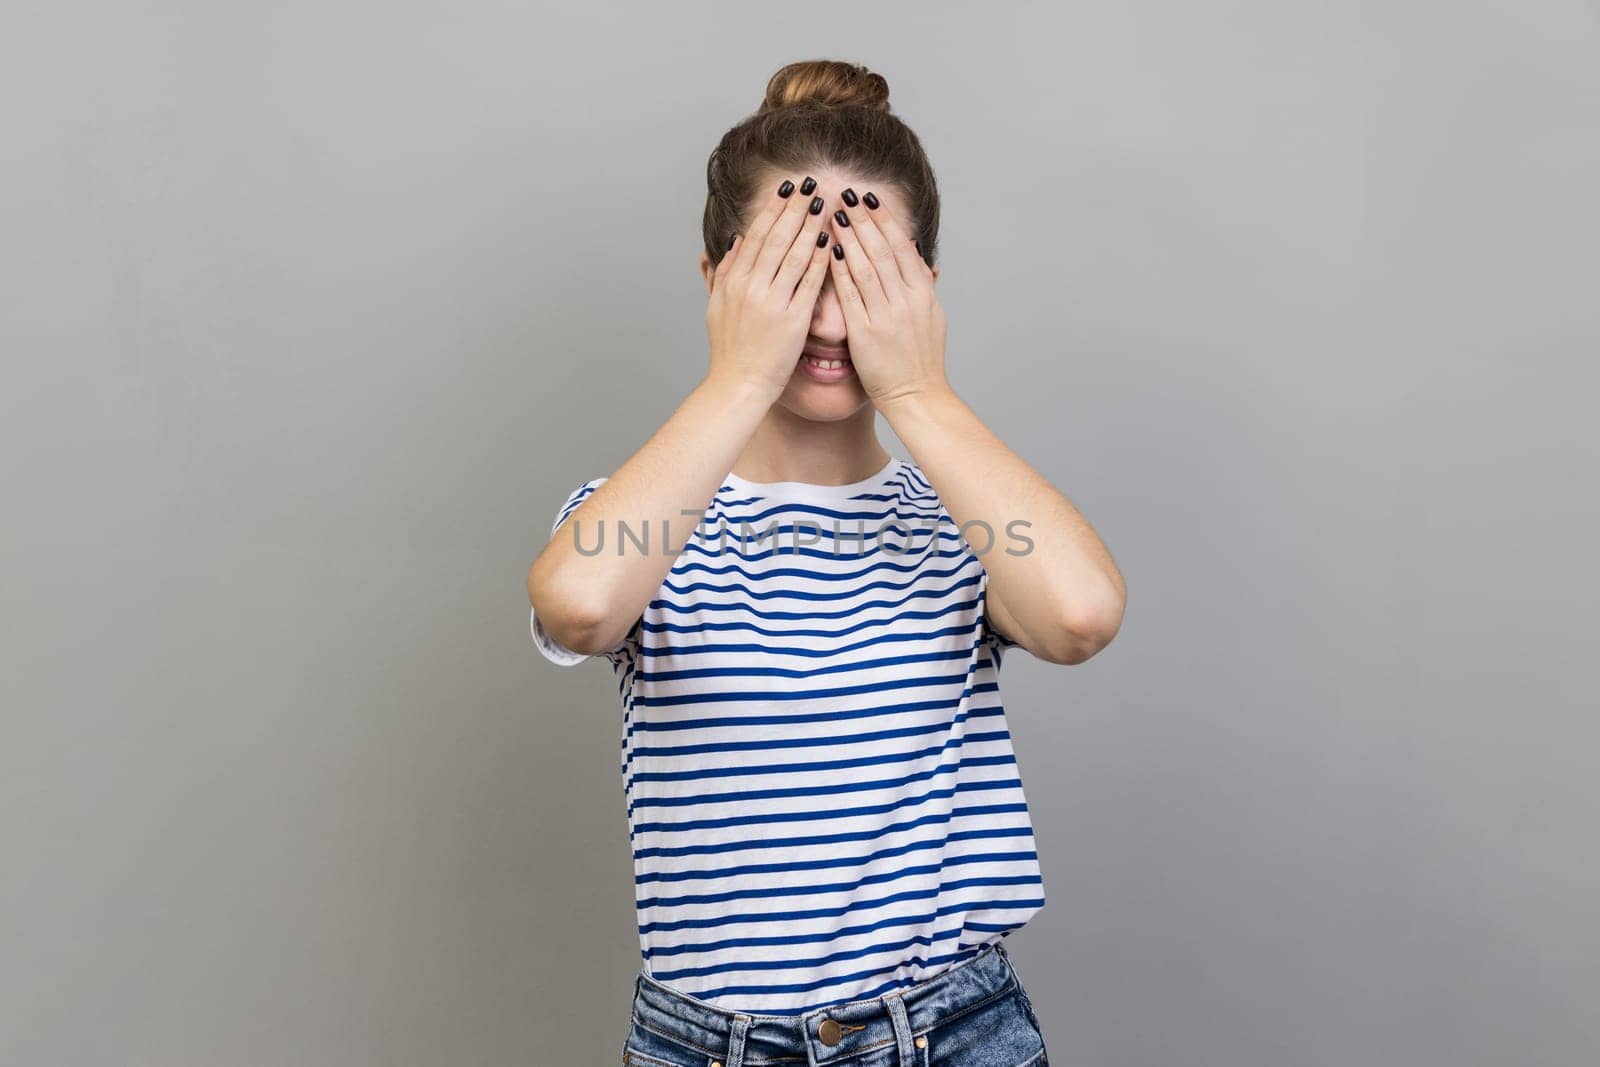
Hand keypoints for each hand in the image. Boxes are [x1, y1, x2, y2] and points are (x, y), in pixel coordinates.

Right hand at [705, 177, 831, 401]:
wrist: (738, 386)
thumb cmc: (730, 350)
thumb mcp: (718, 306)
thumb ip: (725, 271)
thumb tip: (736, 239)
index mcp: (733, 282)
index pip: (757, 236)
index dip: (773, 209)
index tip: (787, 189)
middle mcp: (751, 288)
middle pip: (776, 238)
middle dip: (795, 208)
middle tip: (810, 182)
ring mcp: (772, 304)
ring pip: (793, 255)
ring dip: (810, 226)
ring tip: (824, 203)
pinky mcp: (792, 321)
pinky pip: (808, 284)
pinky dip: (819, 261)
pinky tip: (831, 241)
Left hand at [827, 190, 950, 409]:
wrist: (918, 397)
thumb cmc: (922, 360)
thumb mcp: (933, 318)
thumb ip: (925, 286)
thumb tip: (920, 257)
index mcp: (923, 294)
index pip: (902, 248)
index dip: (885, 221)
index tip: (871, 200)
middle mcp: (907, 300)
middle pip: (883, 250)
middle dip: (865, 220)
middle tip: (848, 194)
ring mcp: (887, 316)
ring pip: (866, 267)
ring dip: (850, 237)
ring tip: (835, 213)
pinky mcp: (867, 333)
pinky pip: (851, 295)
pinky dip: (840, 271)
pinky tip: (828, 251)